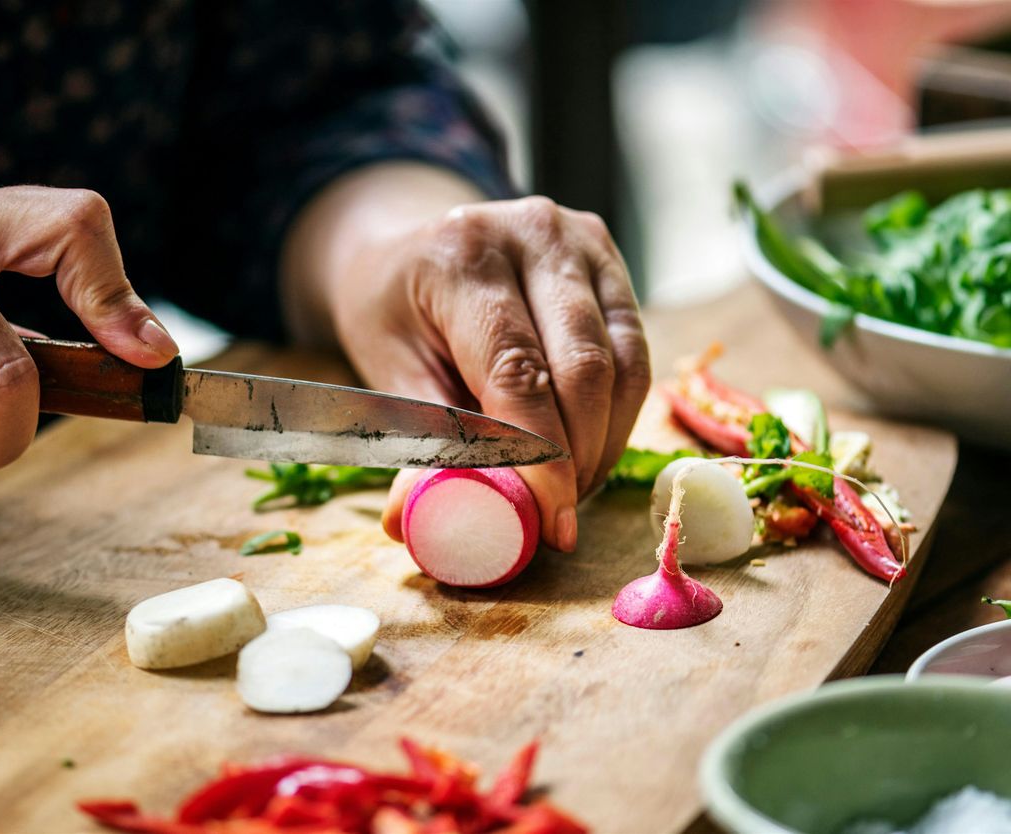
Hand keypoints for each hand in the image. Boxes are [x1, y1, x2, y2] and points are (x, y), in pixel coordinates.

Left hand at [282, 165, 649, 552]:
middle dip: (579, 456)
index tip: (553, 522)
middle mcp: (532, 233)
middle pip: (584, 365)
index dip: (543, 455)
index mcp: (462, 256)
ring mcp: (580, 241)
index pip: (518, 368)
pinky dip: (617, 414)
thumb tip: (414, 522)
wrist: (408, 248)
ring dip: (605, 441)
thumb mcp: (385, 370)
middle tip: (561, 516)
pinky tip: (587, 450)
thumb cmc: (393, 312)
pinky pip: (634, 352)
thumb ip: (418, 440)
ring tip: (571, 490)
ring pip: (624, 362)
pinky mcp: (609, 261)